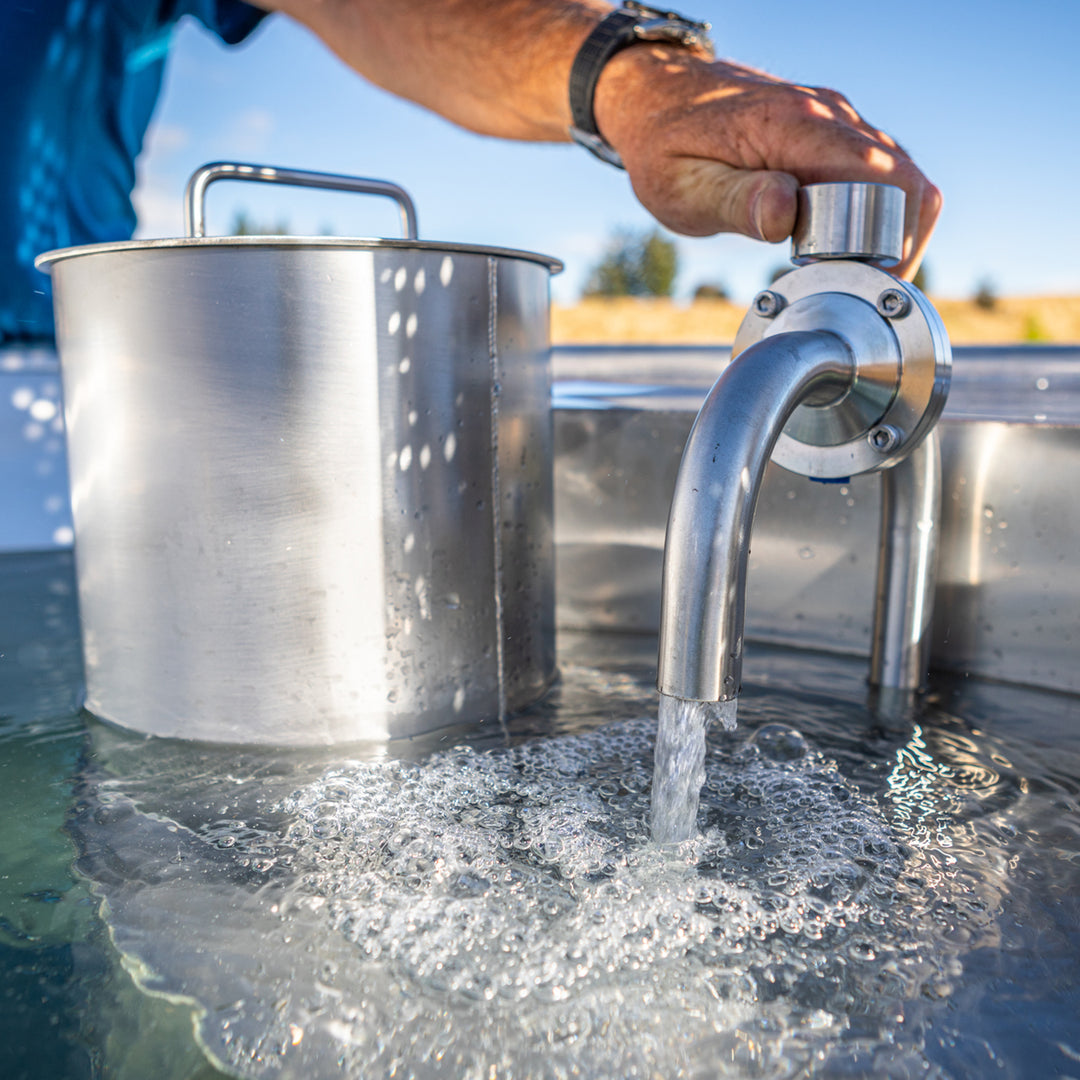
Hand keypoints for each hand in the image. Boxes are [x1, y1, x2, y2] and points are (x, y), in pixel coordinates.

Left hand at [594, 44, 940, 279]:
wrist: (658, 97)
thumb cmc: (663, 146)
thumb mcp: (683, 188)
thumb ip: (736, 201)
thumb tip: (786, 214)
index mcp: (793, 127)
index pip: (881, 179)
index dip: (885, 239)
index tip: (850, 281)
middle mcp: (829, 115)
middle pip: (908, 184)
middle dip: (896, 245)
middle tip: (851, 285)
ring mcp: (838, 121)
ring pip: (906, 181)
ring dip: (892, 234)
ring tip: (846, 270)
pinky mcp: (837, 133)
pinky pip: (885, 176)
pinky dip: (881, 218)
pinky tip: (842, 247)